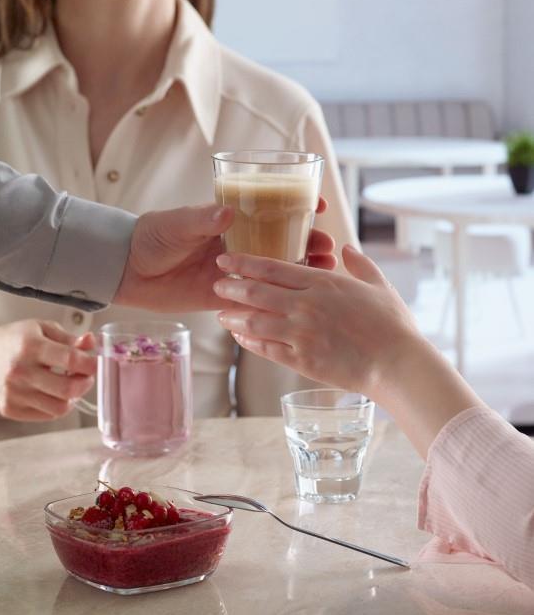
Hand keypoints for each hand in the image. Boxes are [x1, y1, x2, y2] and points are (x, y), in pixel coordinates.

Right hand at [0, 320, 95, 421]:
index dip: (91, 364)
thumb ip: (70, 338)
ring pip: (60, 407)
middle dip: (86, 383)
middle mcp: (20, 371)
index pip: (71, 359)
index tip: (97, 362)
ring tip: (69, 384)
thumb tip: (92, 342)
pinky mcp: (11, 409)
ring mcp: (14, 393)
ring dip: (73, 397)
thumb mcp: (42, 329)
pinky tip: (53, 392)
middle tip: (86, 376)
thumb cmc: (16, 340)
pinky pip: (47, 415)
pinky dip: (58, 405)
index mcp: (31, 346)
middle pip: (68, 389)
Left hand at [114, 199, 336, 311]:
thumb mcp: (178, 223)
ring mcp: (234, 271)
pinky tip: (299, 304)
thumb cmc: (151, 236)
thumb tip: (228, 212)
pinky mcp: (224, 296)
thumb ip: (203, 219)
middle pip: (282, 243)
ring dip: (300, 271)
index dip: (298, 206)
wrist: (127, 270)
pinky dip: (276, 299)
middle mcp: (238, 245)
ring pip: (275, 271)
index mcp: (230, 221)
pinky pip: (255, 298)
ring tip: (323, 273)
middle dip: (308, 243)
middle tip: (328, 248)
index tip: (321, 206)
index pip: (271, 210)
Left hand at [214, 245, 483, 457]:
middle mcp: (306, 306)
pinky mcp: (302, 360)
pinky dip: (249, 341)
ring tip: (220, 314)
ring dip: (234, 316)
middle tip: (216, 284)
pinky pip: (266, 348)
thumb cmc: (393, 325)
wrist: (397, 365)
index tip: (226, 260)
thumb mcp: (379, 285)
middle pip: (256, 293)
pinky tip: (240, 337)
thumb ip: (360, 265)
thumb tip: (346, 249)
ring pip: (255, 321)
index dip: (244, 263)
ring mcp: (301, 334)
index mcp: (322, 284)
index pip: (272, 268)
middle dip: (231, 287)